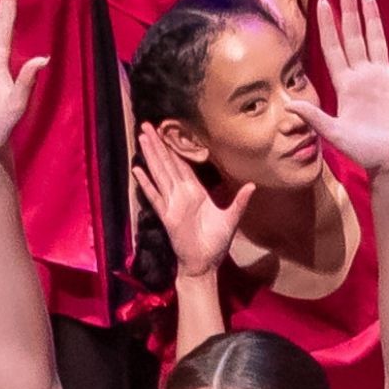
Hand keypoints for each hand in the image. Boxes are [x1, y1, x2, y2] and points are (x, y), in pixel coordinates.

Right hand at [135, 126, 252, 282]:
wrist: (205, 263)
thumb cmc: (216, 243)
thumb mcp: (231, 218)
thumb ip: (239, 201)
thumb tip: (251, 185)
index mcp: (195, 192)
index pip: (181, 165)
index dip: (173, 149)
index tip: (165, 133)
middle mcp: (181, 194)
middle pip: (167, 164)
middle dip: (157, 145)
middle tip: (146, 126)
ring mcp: (172, 203)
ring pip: (159, 174)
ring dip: (150, 156)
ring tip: (141, 139)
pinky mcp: (167, 215)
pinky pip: (155, 196)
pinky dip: (146, 183)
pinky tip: (137, 170)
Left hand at [285, 0, 388, 179]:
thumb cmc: (363, 150)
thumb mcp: (335, 134)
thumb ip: (315, 117)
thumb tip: (289, 104)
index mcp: (344, 85)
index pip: (333, 48)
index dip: (328, 26)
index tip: (321, 3)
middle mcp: (363, 75)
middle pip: (354, 37)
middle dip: (349, 13)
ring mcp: (385, 76)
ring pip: (378, 39)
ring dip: (373, 17)